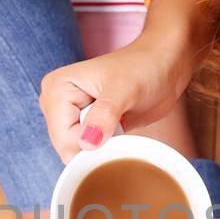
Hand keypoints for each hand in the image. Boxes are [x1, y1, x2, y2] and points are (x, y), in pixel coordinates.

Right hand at [39, 26, 192, 162]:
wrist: (163, 66)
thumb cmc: (145, 67)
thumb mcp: (126, 89)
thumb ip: (105, 114)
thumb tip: (88, 142)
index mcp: (57, 88)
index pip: (63, 137)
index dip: (90, 142)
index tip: (114, 126)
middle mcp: (56, 102)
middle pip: (66, 147)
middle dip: (95, 146)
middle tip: (117, 122)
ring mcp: (68, 114)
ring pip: (76, 152)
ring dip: (101, 147)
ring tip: (118, 123)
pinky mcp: (82, 123)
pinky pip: (86, 151)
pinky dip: (104, 148)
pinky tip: (117, 130)